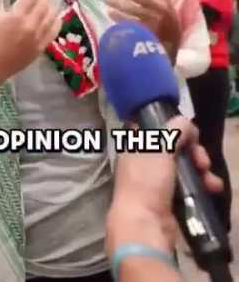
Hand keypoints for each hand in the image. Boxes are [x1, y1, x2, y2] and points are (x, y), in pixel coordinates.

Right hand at [0, 0, 60, 81]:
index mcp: (16, 16)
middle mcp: (30, 25)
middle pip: (43, 5)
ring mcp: (37, 37)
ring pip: (51, 17)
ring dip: (53, 6)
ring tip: (53, 1)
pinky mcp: (41, 47)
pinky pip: (53, 32)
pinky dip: (57, 23)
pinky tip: (57, 18)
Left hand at [106, 0, 180, 60]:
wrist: (169, 44)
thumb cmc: (163, 16)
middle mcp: (163, 7)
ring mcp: (158, 21)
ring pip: (135, 9)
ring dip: (119, 3)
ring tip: (106, 0)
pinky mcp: (151, 34)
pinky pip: (133, 23)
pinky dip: (121, 18)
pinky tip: (110, 13)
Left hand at [106, 116, 222, 254]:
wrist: (144, 224)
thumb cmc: (147, 181)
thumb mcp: (159, 148)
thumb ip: (174, 130)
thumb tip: (185, 122)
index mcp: (135, 147)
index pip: (154, 129)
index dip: (174, 128)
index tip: (189, 134)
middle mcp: (143, 162)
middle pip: (174, 148)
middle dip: (194, 152)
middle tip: (202, 161)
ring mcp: (155, 182)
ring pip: (183, 167)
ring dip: (201, 170)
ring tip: (211, 181)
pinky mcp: (168, 199)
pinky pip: (187, 185)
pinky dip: (200, 184)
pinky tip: (212, 188)